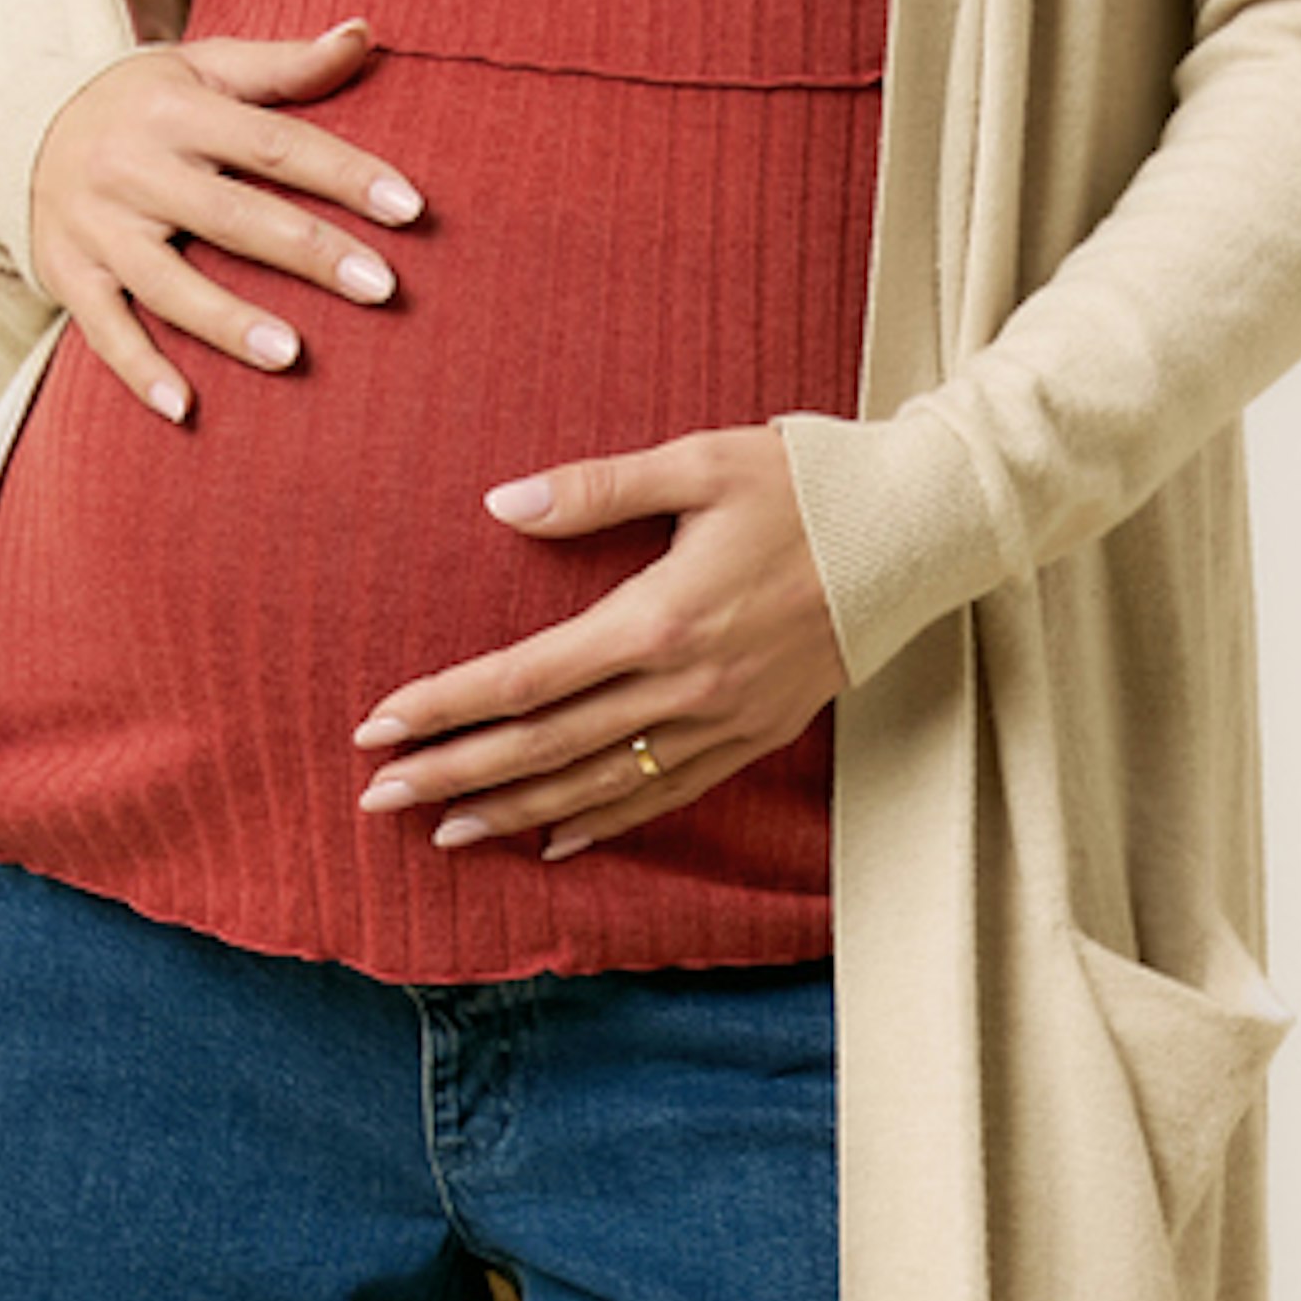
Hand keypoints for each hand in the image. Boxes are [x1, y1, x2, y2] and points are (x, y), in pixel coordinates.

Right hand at [27, 20, 421, 422]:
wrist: (22, 131)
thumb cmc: (143, 103)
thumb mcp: (204, 67)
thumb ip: (285, 65)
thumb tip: (364, 34)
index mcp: (177, 110)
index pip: (275, 144)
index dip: (345, 174)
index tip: (410, 207)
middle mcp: (133, 167)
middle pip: (231, 215)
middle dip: (308, 252)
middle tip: (380, 286)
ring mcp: (97, 227)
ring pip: (167, 282)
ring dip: (227, 321)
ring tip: (291, 355)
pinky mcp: (69, 275)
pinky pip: (103, 331)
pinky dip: (139, 372)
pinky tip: (184, 410)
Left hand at [354, 428, 848, 858]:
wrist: (922, 532)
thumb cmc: (809, 483)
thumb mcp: (699, 462)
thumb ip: (595, 487)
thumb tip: (500, 504)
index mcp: (661, 616)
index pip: (526, 678)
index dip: (446, 705)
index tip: (378, 724)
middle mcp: (687, 686)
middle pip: (547, 746)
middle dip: (455, 775)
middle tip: (379, 798)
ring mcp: (724, 721)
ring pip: (599, 784)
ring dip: (515, 811)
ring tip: (445, 833)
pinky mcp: (756, 735)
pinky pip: (666, 795)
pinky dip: (604, 821)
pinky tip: (555, 839)